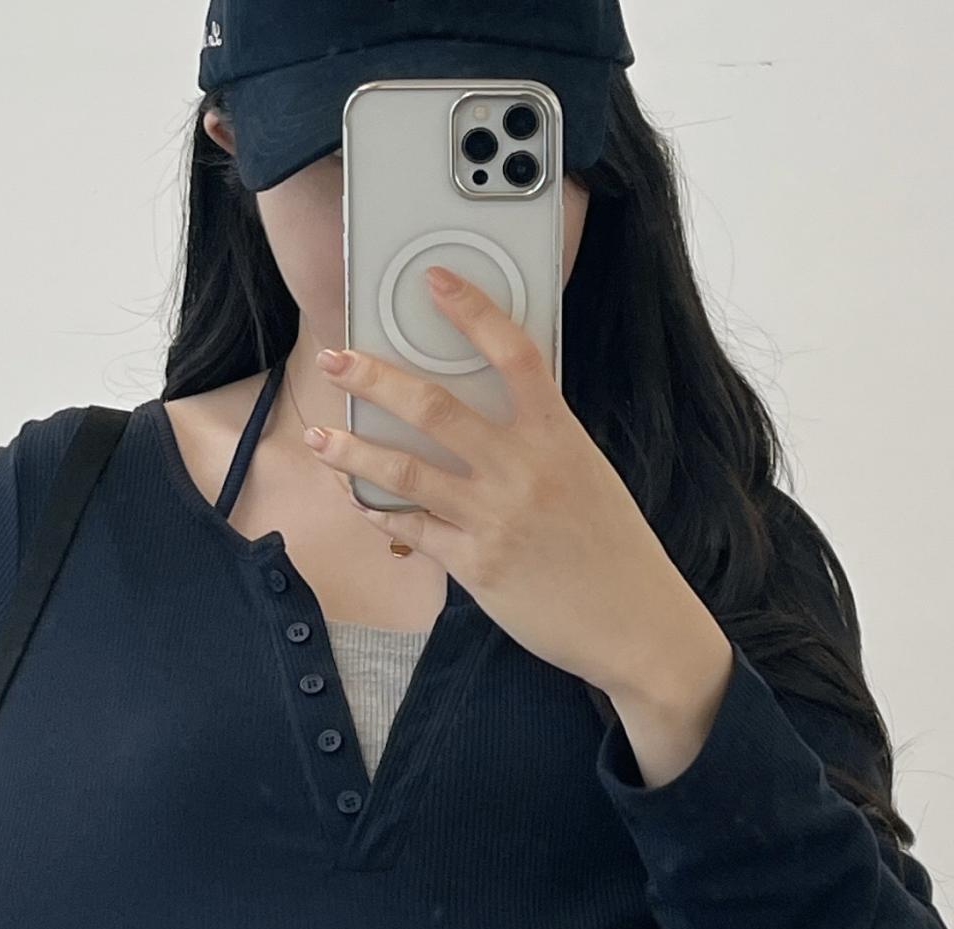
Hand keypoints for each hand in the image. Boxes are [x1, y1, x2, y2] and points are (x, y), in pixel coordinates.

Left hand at [305, 266, 729, 706]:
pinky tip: (357, 500)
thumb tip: (486, 421)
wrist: (635, 623)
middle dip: (374, 378)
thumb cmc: (614, 550)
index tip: (436, 280)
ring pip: (405, 471)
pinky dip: (380, 512)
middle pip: (434, 407)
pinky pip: (413, 529)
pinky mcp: (476, 566)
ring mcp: (495, 519)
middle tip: (337, 358)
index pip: (513, 354)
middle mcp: (523, 470)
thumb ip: (539, 445)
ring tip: (318, 437)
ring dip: (353, 450)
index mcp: (558, 437)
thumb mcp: (588, 477)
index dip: (473, 311)